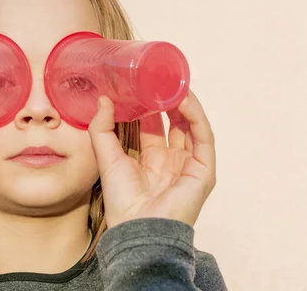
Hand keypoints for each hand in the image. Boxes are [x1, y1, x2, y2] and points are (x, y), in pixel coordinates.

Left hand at [88, 90, 216, 227]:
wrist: (138, 228)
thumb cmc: (121, 200)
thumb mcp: (106, 156)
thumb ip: (102, 128)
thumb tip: (102, 99)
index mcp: (149, 161)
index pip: (151, 126)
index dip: (147, 105)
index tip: (140, 83)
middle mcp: (170, 162)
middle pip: (173, 124)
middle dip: (167, 101)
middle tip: (159, 79)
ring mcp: (188, 166)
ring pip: (191, 127)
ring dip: (184, 104)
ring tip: (173, 83)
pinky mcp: (203, 172)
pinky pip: (204, 138)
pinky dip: (196, 117)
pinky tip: (184, 100)